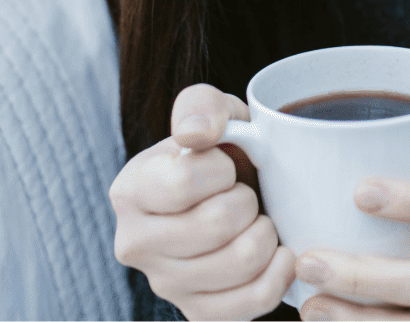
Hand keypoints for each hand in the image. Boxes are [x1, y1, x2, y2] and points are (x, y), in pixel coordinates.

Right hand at [109, 83, 296, 320]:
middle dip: (248, 200)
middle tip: (245, 194)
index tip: (226, 165)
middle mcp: (135, 244)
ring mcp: (165, 285)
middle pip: (217, 224)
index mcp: (130, 190)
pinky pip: (253, 303)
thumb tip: (194, 135)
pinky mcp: (198, 312)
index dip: (222, 169)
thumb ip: (201, 107)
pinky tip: (277, 253)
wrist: (237, 190)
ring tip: (258, 220)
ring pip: (241, 262)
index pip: (185, 182)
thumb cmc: (224, 149)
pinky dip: (279, 273)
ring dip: (267, 233)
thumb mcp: (213, 113)